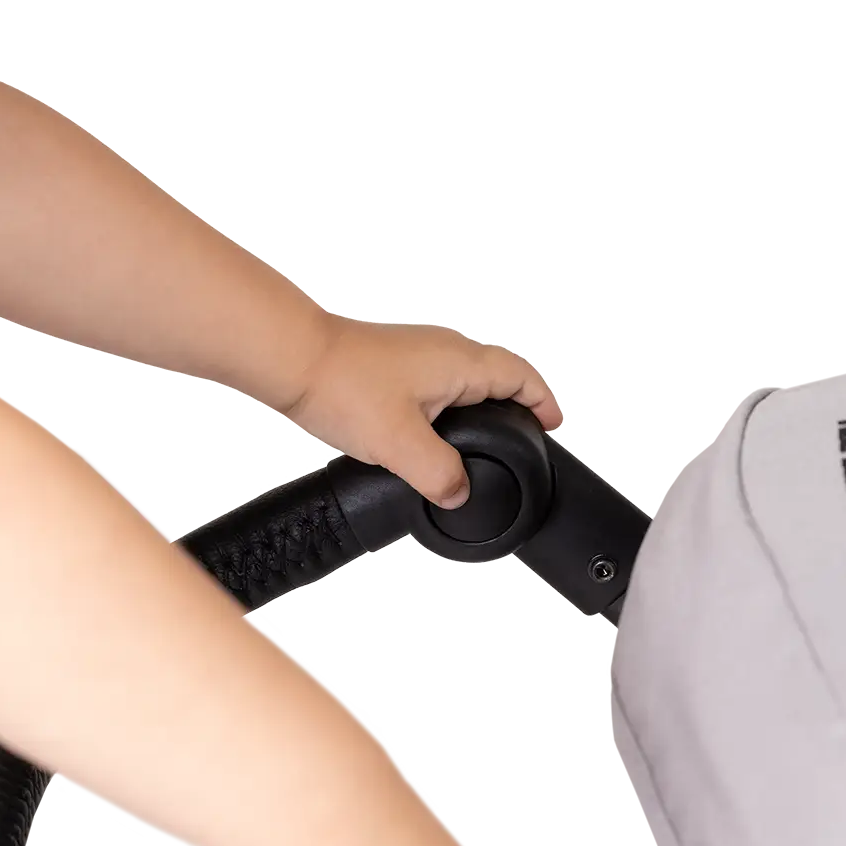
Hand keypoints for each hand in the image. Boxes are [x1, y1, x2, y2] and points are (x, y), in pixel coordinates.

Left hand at [283, 315, 563, 509]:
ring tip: (482, 447)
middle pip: (497, 377)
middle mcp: (443, 353)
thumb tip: (458, 493)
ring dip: (478, 411)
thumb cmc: (341, 383)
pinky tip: (430, 442)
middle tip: (524, 439)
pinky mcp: (391, 371)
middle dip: (515, 408)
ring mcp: (416, 359)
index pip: (521, 377)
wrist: (291, 362)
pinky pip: (435, 391)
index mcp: (459, 363)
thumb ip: (438, 474)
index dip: (542, 403)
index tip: (554, 426)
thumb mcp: (400, 444)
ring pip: (463, 384)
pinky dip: (446, 415)